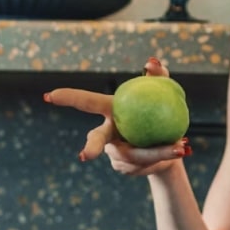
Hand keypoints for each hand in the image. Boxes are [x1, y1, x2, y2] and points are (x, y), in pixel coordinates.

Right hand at [42, 57, 192, 176]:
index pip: (87, 102)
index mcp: (111, 110)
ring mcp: (114, 153)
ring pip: (132, 156)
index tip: (49, 96)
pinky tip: (178, 152)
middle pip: (97, 139)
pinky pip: (143, 165)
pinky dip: (163, 159)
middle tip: (84, 155)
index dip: (68, 98)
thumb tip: (151, 62)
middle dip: (91, 147)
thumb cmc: (161, 111)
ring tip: (180, 147)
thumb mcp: (164, 91)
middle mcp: (108, 133)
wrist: (170, 143)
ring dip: (157, 152)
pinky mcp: (125, 167)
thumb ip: (158, 76)